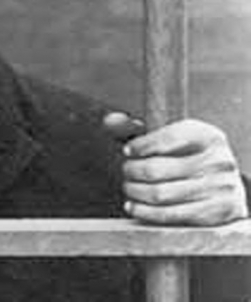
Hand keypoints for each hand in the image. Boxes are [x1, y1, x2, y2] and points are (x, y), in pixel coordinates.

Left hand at [104, 113, 247, 225]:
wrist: (226, 186)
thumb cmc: (190, 158)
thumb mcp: (172, 138)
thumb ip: (137, 130)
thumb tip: (110, 121)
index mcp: (206, 136)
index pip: (165, 138)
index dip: (139, 145)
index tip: (127, 150)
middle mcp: (217, 161)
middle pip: (155, 169)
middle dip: (131, 170)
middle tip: (126, 170)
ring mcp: (219, 189)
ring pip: (159, 194)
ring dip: (134, 191)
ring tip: (129, 187)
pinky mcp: (215, 213)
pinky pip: (169, 215)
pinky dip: (144, 211)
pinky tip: (133, 206)